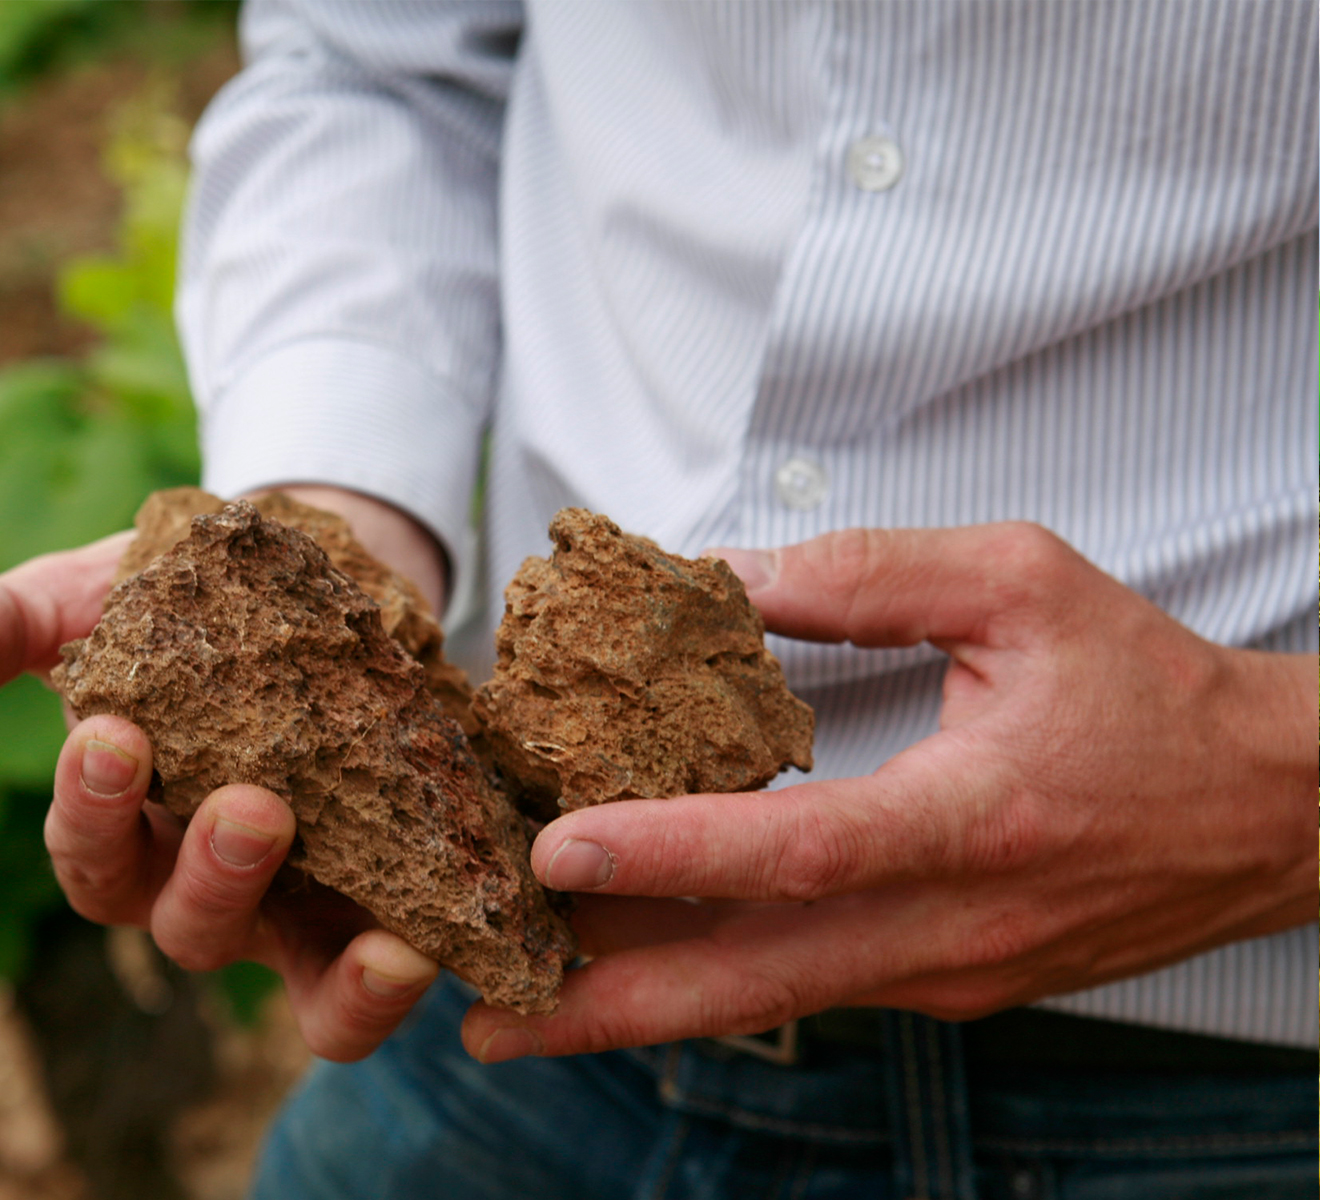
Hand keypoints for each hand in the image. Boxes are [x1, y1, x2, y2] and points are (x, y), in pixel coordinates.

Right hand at [0, 486, 450, 1060]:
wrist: (326, 573)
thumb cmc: (184, 600)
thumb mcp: (94, 593)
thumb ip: (13, 620)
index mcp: (127, 827)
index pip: (90, 850)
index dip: (93, 809)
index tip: (111, 736)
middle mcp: (208, 889)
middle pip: (188, 925)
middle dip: (214, 872)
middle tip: (254, 804)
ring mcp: (305, 914)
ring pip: (302, 990)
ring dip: (331, 970)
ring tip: (377, 925)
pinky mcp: (396, 912)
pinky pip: (389, 985)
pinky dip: (401, 984)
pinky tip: (427, 944)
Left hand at [461, 522, 1316, 1061]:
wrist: (1274, 814)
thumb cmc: (1152, 692)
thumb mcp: (1023, 584)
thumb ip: (867, 576)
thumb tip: (717, 574)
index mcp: (978, 820)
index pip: (802, 852)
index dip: (674, 857)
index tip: (561, 854)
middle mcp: (954, 923)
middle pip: (756, 982)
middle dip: (611, 1006)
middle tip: (485, 1016)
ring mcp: (948, 970)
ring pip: (769, 996)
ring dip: (642, 1002)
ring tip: (518, 1002)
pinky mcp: (947, 982)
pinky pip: (807, 982)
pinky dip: (712, 974)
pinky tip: (628, 954)